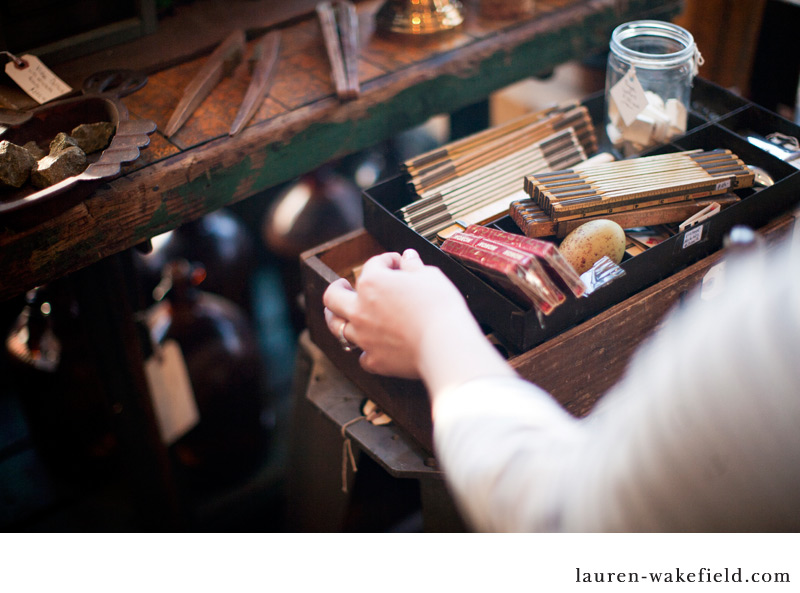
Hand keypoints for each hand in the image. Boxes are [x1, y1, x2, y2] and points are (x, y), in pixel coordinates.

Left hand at [323, 249, 467, 376]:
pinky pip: (362, 357)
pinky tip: (371, 348)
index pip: (373, 264)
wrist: (444, 344)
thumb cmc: (439, 307)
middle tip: (341, 286)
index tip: (397, 263)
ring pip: (338, 328)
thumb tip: (408, 257)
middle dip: (336, 289)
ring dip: (339, 319)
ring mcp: (364, 337)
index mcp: (372, 283)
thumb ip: (414, 266)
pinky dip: (365, 351)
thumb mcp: (430, 277)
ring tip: (343, 316)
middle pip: (333, 297)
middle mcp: (360, 309)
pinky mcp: (374, 360)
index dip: (387, 260)